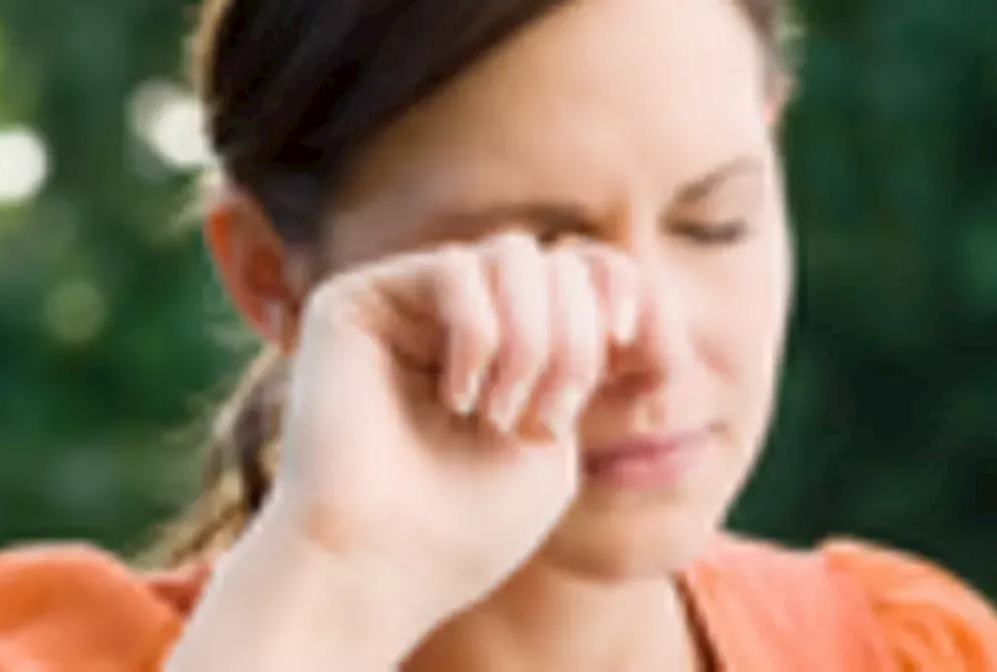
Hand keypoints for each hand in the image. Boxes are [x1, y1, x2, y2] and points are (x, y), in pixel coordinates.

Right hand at [265, 232, 640, 635]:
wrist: (379, 569)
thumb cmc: (467, 527)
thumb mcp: (554, 437)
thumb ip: (575, 356)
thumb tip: (605, 278)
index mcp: (501, 347)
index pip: (580, 276)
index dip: (621, 296)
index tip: (641, 355)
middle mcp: (452, 318)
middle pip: (555, 264)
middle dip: (574, 341)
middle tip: (546, 421)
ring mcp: (403, 306)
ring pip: (510, 255)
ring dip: (532, 339)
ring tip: (501, 416)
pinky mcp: (355, 301)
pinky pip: (454, 268)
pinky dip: (477, 334)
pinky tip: (458, 398)